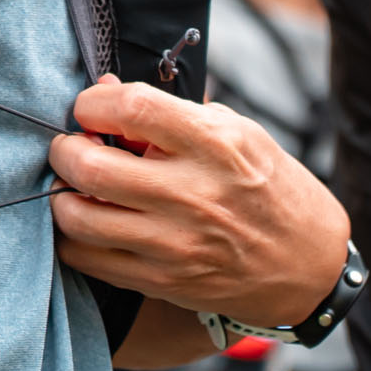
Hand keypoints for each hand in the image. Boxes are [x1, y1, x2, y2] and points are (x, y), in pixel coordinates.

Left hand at [45, 77, 349, 324]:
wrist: (308, 265)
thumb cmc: (269, 187)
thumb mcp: (237, 133)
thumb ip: (169, 112)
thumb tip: (103, 88)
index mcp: (215, 145)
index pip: (132, 108)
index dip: (93, 103)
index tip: (90, 108)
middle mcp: (193, 195)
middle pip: (89, 165)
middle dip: (64, 149)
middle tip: (71, 146)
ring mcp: (175, 244)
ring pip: (78, 217)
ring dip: (62, 195)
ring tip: (77, 185)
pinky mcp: (163, 282)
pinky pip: (88, 260)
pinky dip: (74, 238)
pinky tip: (90, 221)